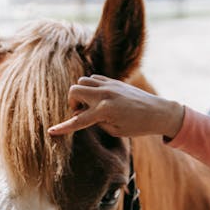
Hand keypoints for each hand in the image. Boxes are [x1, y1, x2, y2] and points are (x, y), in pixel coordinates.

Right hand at [48, 75, 185, 139]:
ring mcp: (109, 85)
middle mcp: (105, 94)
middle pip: (74, 90)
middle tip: (81, 112)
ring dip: (81, 93)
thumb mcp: (114, 130)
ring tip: (91, 105)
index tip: (51, 131)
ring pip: (83, 81)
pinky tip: (98, 98)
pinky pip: (94, 78)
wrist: (158, 112)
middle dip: (73, 102)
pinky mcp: (114, 81)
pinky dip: (91, 87)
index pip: (78, 120)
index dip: (63, 127)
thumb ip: (95, 121)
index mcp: (105, 110)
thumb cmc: (137, 126)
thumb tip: (81, 112)